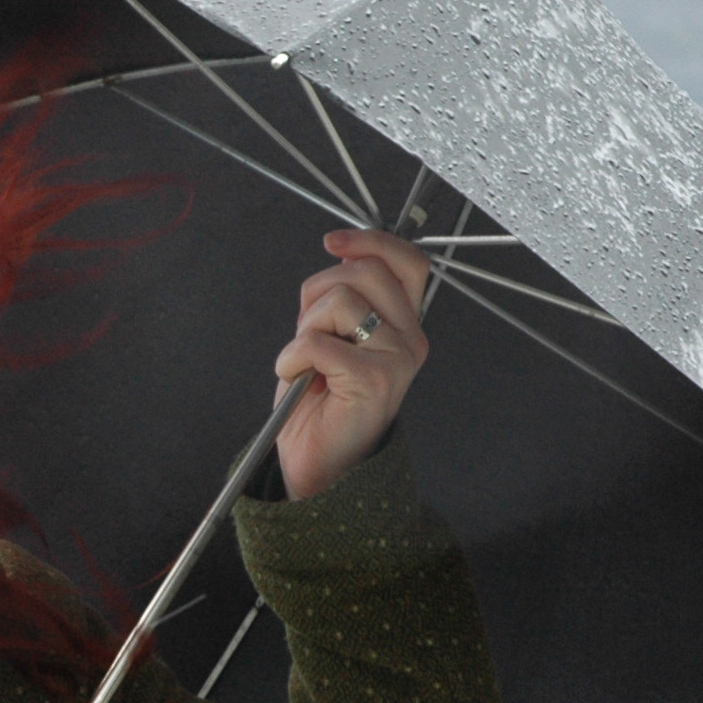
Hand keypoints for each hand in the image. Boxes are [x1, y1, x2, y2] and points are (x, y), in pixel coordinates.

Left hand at [274, 227, 430, 499]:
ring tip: (305, 360)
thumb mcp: (330, 333)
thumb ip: (342, 296)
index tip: (333, 243)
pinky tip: (296, 377)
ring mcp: (398, 359)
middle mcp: (410, 337)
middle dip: (318, 292)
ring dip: (304, 328)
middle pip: (365, 272)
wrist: (317, 461)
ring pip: (340, 301)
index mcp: (404, 322)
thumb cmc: (320, 400)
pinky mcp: (376, 381)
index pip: (406, 261)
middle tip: (308, 331)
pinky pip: (317, 343)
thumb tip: (341, 250)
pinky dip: (291, 357)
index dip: (370, 241)